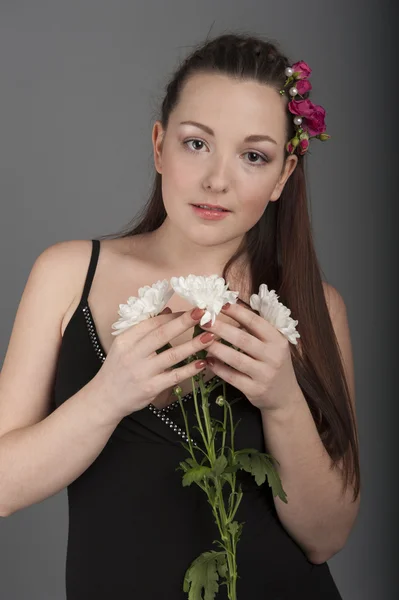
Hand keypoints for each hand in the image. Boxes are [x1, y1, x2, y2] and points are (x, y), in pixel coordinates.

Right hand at [93, 307, 215, 419]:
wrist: (105, 398)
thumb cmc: (117, 369)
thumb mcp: (124, 345)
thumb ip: (144, 329)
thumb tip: (168, 311)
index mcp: (126, 340)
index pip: (152, 323)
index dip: (173, 316)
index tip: (190, 310)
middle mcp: (133, 354)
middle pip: (162, 334)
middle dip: (184, 322)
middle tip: (202, 313)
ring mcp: (143, 372)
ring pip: (172, 355)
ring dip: (193, 345)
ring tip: (210, 336)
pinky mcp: (151, 387)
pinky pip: (174, 376)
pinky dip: (189, 370)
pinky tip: (202, 363)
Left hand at [201, 302, 299, 411]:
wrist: (284, 396)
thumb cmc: (274, 363)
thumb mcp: (273, 344)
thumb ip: (257, 329)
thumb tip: (231, 306)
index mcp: (277, 340)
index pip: (255, 322)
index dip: (237, 312)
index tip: (220, 304)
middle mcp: (273, 357)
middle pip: (243, 339)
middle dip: (221, 329)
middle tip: (204, 321)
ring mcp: (264, 375)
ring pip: (235, 359)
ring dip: (216, 348)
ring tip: (201, 340)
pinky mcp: (254, 390)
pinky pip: (232, 377)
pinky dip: (218, 368)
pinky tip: (207, 361)